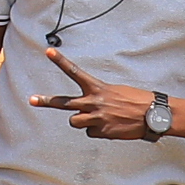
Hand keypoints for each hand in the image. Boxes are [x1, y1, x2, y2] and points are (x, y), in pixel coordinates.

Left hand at [32, 46, 164, 140]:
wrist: (153, 115)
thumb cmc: (136, 101)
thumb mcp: (116, 91)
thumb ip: (97, 97)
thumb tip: (86, 109)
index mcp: (97, 88)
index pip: (75, 72)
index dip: (60, 62)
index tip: (47, 52)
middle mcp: (94, 102)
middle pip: (63, 103)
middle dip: (46, 102)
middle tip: (31, 99)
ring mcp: (96, 118)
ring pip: (75, 122)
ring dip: (83, 121)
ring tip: (100, 118)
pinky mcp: (102, 132)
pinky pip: (91, 132)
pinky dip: (99, 131)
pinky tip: (112, 126)